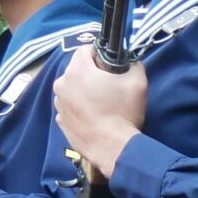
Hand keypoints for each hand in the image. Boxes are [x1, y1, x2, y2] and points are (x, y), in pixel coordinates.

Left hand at [55, 48, 146, 174]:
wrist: (113, 148)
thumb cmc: (124, 112)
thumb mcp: (138, 82)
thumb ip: (134, 64)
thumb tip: (130, 62)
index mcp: (77, 70)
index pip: (84, 49)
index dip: (99, 54)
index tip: (110, 66)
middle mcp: (62, 84)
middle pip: (77, 70)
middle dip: (91, 74)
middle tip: (109, 88)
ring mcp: (59, 104)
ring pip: (71, 88)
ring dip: (83, 91)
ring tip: (101, 105)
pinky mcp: (60, 120)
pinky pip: (70, 107)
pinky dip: (79, 108)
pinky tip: (93, 117)